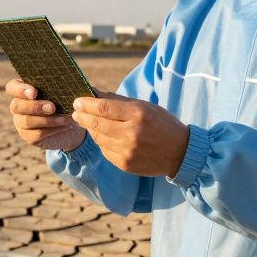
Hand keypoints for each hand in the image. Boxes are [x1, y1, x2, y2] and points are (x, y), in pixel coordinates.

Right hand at [5, 79, 86, 151]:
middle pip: (16, 106)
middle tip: (52, 107)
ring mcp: (21, 122)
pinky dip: (52, 130)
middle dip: (35, 106)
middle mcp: (18, 106)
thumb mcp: (66, 93)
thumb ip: (64, 86)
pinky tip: (65, 126)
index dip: (20, 89)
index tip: (34, 92)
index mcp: (24, 90)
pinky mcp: (28, 136)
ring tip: (64, 119)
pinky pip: (36, 134)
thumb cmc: (65, 102)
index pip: (12, 87)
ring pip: (26, 121)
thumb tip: (72, 83)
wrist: (70, 125)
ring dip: (47, 120)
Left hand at [71, 91, 189, 177]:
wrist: (180, 152)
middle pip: (97, 123)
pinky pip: (105, 150)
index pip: (103, 108)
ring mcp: (128, 151)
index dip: (86, 104)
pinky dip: (101, 142)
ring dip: (90, 129)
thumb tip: (94, 92)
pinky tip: (102, 135)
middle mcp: (132, 133)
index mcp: (138, 114)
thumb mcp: (145, 107)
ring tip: (87, 122)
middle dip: (82, 116)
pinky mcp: (125, 164)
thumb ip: (118, 100)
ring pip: (98, 138)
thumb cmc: (162, 124)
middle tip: (75, 111)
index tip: (77, 101)